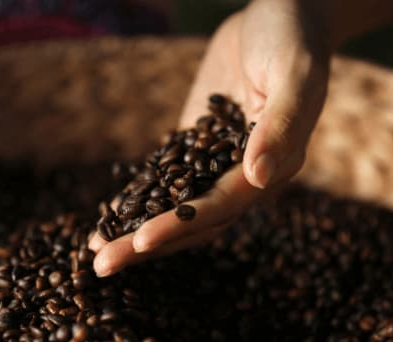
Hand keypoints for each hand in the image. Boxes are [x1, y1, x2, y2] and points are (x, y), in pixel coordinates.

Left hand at [89, 0, 330, 274]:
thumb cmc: (293, 39)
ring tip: (98, 253)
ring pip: (178, 207)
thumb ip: (281, 125)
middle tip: (102, 266)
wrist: (282, 13)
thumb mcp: (294, 75)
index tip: (141, 242)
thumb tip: (258, 176)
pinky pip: (167, 179)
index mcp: (275, 166)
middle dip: (149, 243)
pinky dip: (140, 199)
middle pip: (195, 219)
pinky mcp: (197, 143)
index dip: (182, 224)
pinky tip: (110, 217)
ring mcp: (219, 161)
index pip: (223, 206)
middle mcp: (246, 174)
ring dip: (139, 231)